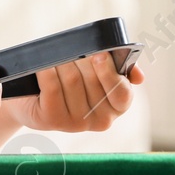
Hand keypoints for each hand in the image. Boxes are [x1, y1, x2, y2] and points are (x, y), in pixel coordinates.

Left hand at [2, 53, 143, 133]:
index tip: (99, 55)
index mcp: (118, 106)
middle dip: (81, 59)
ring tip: (56, 58)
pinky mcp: (54, 120)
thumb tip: (139, 77)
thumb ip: (122, 68)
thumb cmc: (72, 78)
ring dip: (62, 62)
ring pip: (72, 80)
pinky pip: (52, 86)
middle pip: (92, 80)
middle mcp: (101, 120)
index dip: (109, 73)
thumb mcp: (99, 71)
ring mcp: (77, 124)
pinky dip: (47, 71)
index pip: (122, 93)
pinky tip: (44, 66)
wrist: (36, 96)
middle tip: (73, 51)